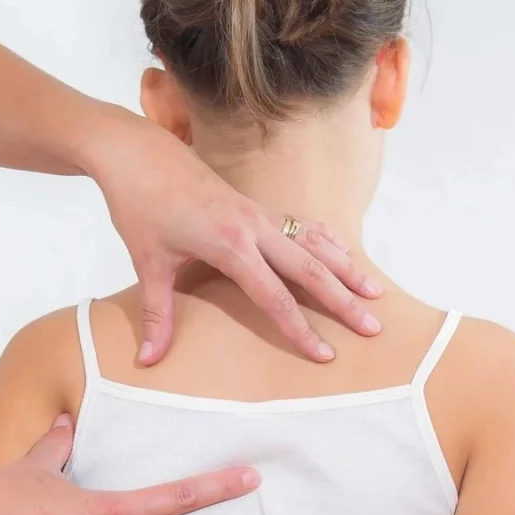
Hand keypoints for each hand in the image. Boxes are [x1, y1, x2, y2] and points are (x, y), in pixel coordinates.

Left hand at [83, 106, 382, 364]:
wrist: (139, 154)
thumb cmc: (141, 206)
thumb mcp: (147, 263)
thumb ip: (156, 314)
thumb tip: (148, 359)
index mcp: (229, 244)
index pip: (274, 296)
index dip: (300, 328)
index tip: (324, 354)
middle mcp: (253, 226)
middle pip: (310, 269)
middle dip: (343, 301)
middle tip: (373, 328)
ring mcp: (258, 212)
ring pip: (314, 243)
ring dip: (346, 268)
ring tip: (375, 293)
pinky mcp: (256, 205)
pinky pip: (301, 224)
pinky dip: (327, 240)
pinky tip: (343, 254)